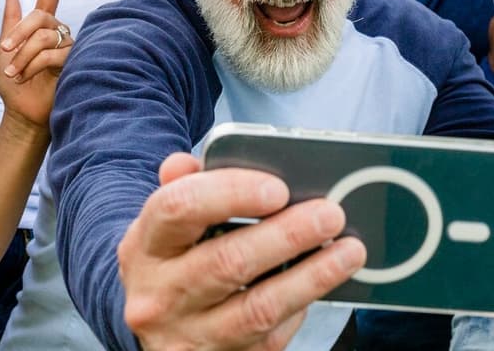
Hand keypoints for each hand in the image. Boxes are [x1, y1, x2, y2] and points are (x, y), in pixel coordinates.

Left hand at [0, 0, 69, 132]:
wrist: (21, 112)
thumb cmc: (14, 84)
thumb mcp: (5, 51)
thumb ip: (10, 23)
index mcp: (42, 25)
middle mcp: (58, 32)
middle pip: (41, 17)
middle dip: (19, 32)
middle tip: (3, 49)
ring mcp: (68, 47)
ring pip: (45, 37)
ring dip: (23, 55)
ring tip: (12, 73)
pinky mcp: (73, 64)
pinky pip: (52, 55)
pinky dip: (31, 65)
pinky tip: (23, 77)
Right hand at [118, 152, 365, 349]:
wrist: (155, 324)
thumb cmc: (171, 259)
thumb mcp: (163, 224)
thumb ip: (183, 186)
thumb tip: (193, 161)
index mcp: (143, 245)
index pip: (179, 208)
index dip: (231, 193)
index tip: (278, 187)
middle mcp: (159, 295)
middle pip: (226, 262)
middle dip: (287, 235)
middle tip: (330, 213)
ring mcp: (189, 335)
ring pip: (257, 308)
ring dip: (311, 277)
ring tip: (349, 251)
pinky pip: (268, 337)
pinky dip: (300, 307)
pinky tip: (322, 282)